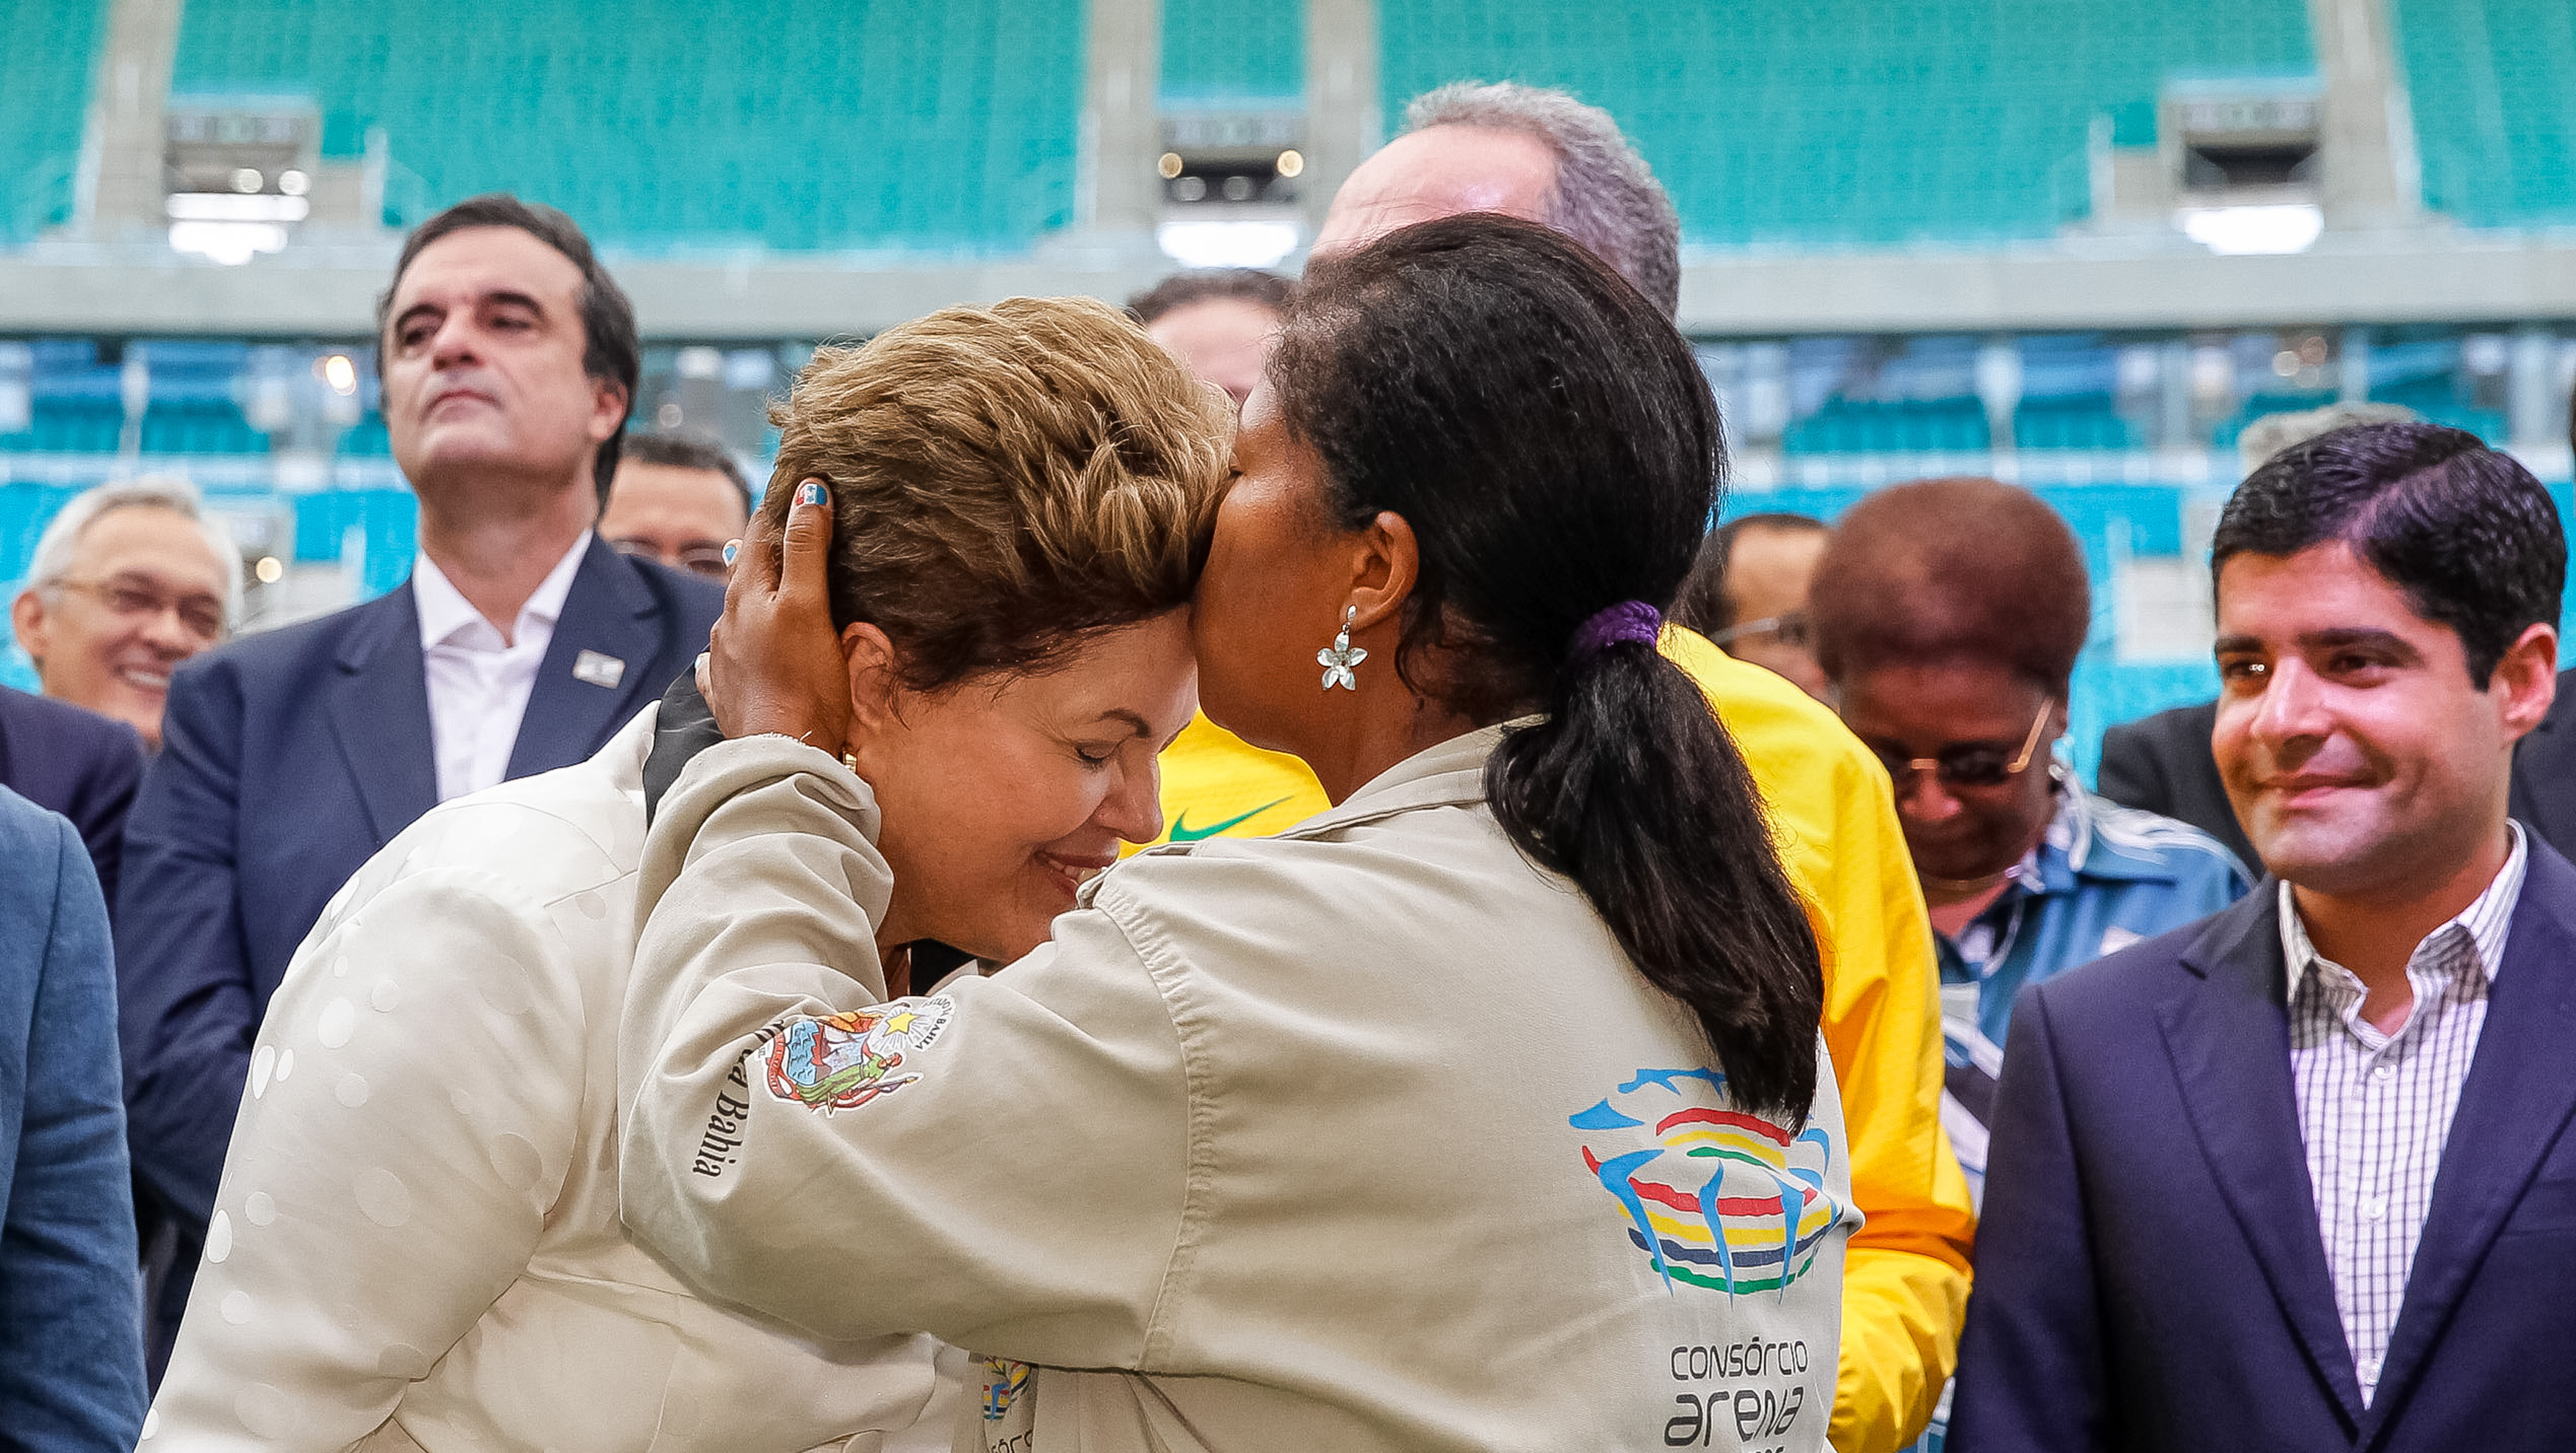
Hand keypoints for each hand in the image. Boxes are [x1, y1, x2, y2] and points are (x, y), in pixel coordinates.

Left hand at [702, 479, 851, 750]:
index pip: (760, 534)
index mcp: (746, 593)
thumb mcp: (810, 605)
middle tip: (791, 531)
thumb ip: (807, 548)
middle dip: (768, 550)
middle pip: (746, 571)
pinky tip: (743, 650)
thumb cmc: (802, 681)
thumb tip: (808, 491)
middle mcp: (726, 620)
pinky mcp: (727, 692)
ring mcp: (723, 658)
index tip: (801, 490)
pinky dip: (739, 646)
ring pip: (737, 613)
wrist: (782, 753)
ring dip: (757, 597)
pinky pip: (726, 659)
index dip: (781, 509)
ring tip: (776, 589)